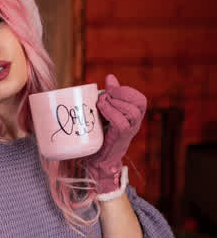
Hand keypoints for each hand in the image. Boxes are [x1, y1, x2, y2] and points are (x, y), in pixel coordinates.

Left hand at [84, 74, 146, 194]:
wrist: (96, 161)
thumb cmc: (100, 135)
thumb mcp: (105, 112)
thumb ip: (110, 96)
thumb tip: (110, 77)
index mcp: (133, 117)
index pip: (140, 99)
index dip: (126, 91)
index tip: (110, 89)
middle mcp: (135, 124)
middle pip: (139, 102)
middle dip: (121, 93)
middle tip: (105, 95)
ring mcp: (129, 131)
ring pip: (131, 111)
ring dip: (114, 102)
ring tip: (100, 103)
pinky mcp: (120, 138)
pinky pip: (120, 121)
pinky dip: (110, 112)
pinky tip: (100, 109)